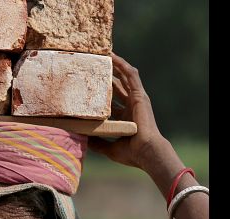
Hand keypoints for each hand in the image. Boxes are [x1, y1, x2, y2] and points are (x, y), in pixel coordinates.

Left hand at [89, 52, 167, 171]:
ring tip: (103, 54)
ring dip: (114, 65)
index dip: (101, 94)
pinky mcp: (140, 95)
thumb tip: (82, 139)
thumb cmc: (131, 153)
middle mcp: (131, 106)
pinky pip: (131, 75)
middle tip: (94, 65)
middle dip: (107, 76)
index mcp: (125, 118)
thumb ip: (96, 142)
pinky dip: (122, 65)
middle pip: (117, 86)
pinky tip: (113, 55)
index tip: (88, 86)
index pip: (111, 102)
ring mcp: (136, 99)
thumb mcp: (109, 147)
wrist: (146, 152)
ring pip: (124, 77)